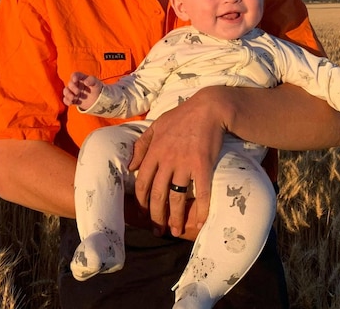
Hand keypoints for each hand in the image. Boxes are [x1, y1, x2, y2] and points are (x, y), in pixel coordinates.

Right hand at [62, 71, 102, 110]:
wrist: (99, 100)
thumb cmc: (97, 89)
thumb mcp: (97, 83)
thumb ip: (92, 80)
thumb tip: (85, 82)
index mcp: (81, 79)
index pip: (75, 75)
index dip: (74, 76)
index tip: (75, 80)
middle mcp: (76, 85)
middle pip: (70, 84)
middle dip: (72, 87)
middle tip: (78, 92)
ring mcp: (74, 92)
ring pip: (66, 91)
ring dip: (67, 94)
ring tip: (72, 98)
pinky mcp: (74, 100)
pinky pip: (66, 100)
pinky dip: (67, 101)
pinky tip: (70, 103)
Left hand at [128, 87, 226, 237]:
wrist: (209, 109)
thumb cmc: (182, 116)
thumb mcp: (156, 126)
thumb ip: (142, 146)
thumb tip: (130, 167)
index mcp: (154, 152)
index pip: (142, 182)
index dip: (141, 201)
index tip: (142, 214)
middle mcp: (167, 160)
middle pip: (158, 194)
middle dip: (156, 216)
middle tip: (157, 230)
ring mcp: (185, 164)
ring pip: (177, 197)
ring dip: (175, 217)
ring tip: (175, 231)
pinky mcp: (203, 166)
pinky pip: (202, 192)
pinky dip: (201, 209)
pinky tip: (200, 221)